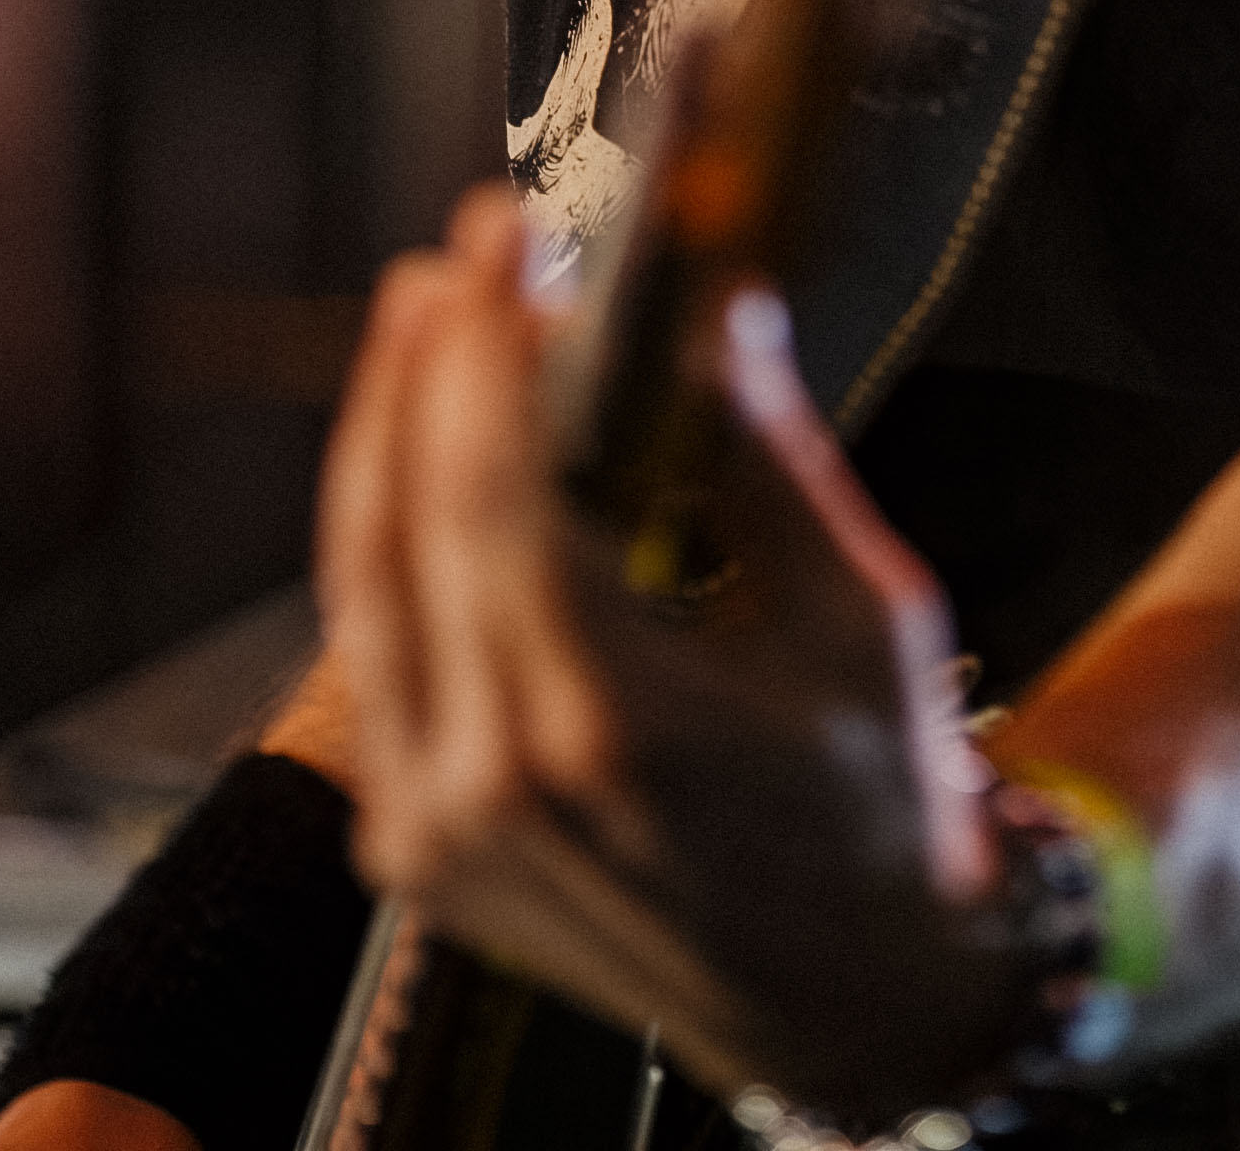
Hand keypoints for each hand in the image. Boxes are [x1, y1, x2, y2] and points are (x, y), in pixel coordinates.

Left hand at [317, 191, 1044, 1125]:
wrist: (853, 1000)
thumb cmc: (875, 806)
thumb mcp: (854, 615)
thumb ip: (765, 456)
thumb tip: (718, 302)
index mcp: (609, 726)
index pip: (493, 494)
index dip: (485, 348)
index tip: (507, 239)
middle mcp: (495, 787)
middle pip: (405, 527)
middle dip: (423, 368)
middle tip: (459, 256)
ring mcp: (437, 835)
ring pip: (364, 592)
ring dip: (387, 441)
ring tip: (427, 323)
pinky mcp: (415, 854)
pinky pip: (376, 664)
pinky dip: (392, 545)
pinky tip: (422, 458)